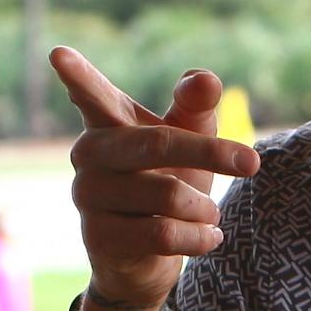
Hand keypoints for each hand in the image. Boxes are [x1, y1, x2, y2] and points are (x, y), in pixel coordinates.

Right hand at [52, 47, 256, 310]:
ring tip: (208, 213)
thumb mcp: (187, 139)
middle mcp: (89, 155)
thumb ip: (194, 107)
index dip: (78, 75)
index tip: (58, 52)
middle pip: (158, 142)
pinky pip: (164, 235)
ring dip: (204, 207)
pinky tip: (209, 238)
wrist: (150, 258)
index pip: (93, 95)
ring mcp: (88, 196)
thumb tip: (204, 79)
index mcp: (108, 122)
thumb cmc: (167, 181)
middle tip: (252, 162)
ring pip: (167, 195)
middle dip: (209, 153)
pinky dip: (199, 237)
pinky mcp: (98, 237)